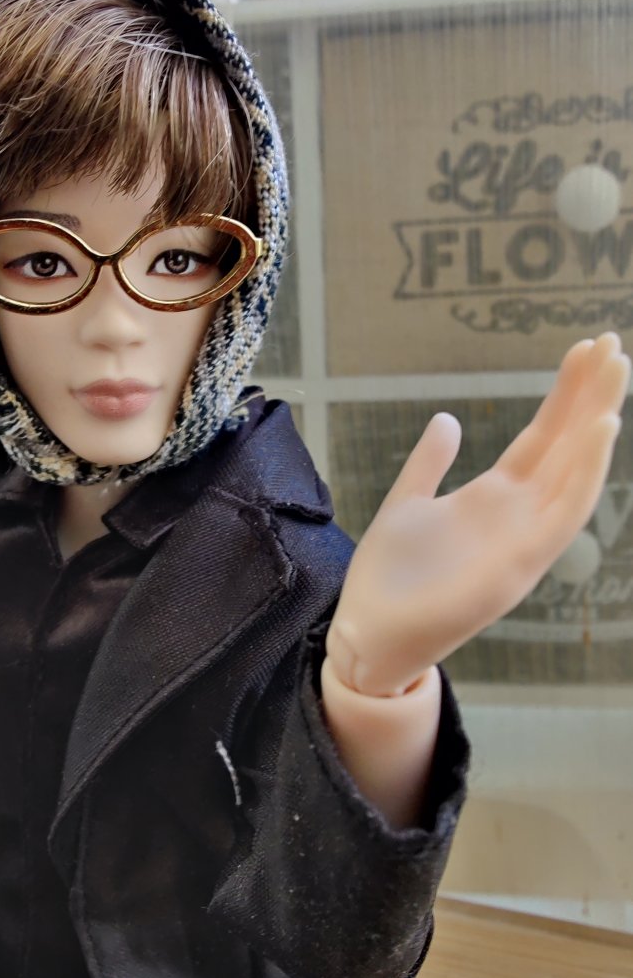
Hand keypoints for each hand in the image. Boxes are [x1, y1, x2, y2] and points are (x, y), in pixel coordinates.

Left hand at [325, 332, 629, 696]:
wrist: (369, 635)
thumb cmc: (390, 578)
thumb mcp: (407, 503)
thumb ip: (429, 464)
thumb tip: (448, 419)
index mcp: (493, 498)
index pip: (540, 437)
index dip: (563, 395)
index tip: (584, 349)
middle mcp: (517, 514)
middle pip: (565, 445)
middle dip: (590, 395)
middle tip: (615, 343)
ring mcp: (523, 538)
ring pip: (574, 471)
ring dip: (597, 422)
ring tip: (617, 370)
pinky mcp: (520, 565)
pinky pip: (564, 513)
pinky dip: (586, 471)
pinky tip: (601, 428)